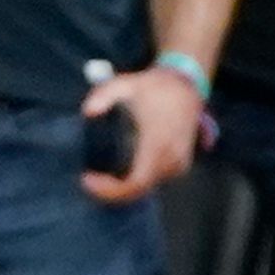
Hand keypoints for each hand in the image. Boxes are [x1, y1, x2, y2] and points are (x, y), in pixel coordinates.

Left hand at [80, 64, 202, 202]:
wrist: (186, 86)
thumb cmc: (155, 87)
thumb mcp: (124, 83)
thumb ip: (103, 95)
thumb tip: (88, 113)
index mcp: (158, 142)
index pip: (136, 183)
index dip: (111, 190)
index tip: (88, 180)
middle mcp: (171, 158)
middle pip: (138, 191)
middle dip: (112, 190)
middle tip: (89, 180)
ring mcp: (178, 164)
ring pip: (147, 188)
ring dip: (124, 186)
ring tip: (101, 175)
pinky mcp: (180, 165)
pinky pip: (155, 181)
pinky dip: (136, 180)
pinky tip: (120, 170)